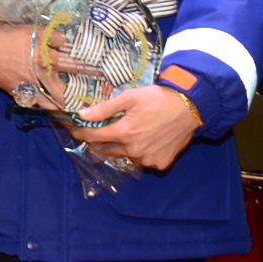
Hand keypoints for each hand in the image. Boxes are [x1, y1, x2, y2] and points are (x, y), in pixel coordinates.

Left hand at [66, 84, 201, 171]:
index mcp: (124, 132)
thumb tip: (82, 115)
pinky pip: (144, 161)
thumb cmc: (158, 99)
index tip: (73, 129)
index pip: (93, 136)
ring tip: (133, 131)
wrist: (189, 108)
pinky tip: (149, 139)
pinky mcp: (160, 163)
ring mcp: (147, 159)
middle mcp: (134, 149)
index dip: (81, 132)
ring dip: (124, 147)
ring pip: (127, 156)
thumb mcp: (130, 97)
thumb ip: (105, 108)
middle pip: (108, 149)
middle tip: (108, 128)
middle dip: (104, 140)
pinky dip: (142, 152)